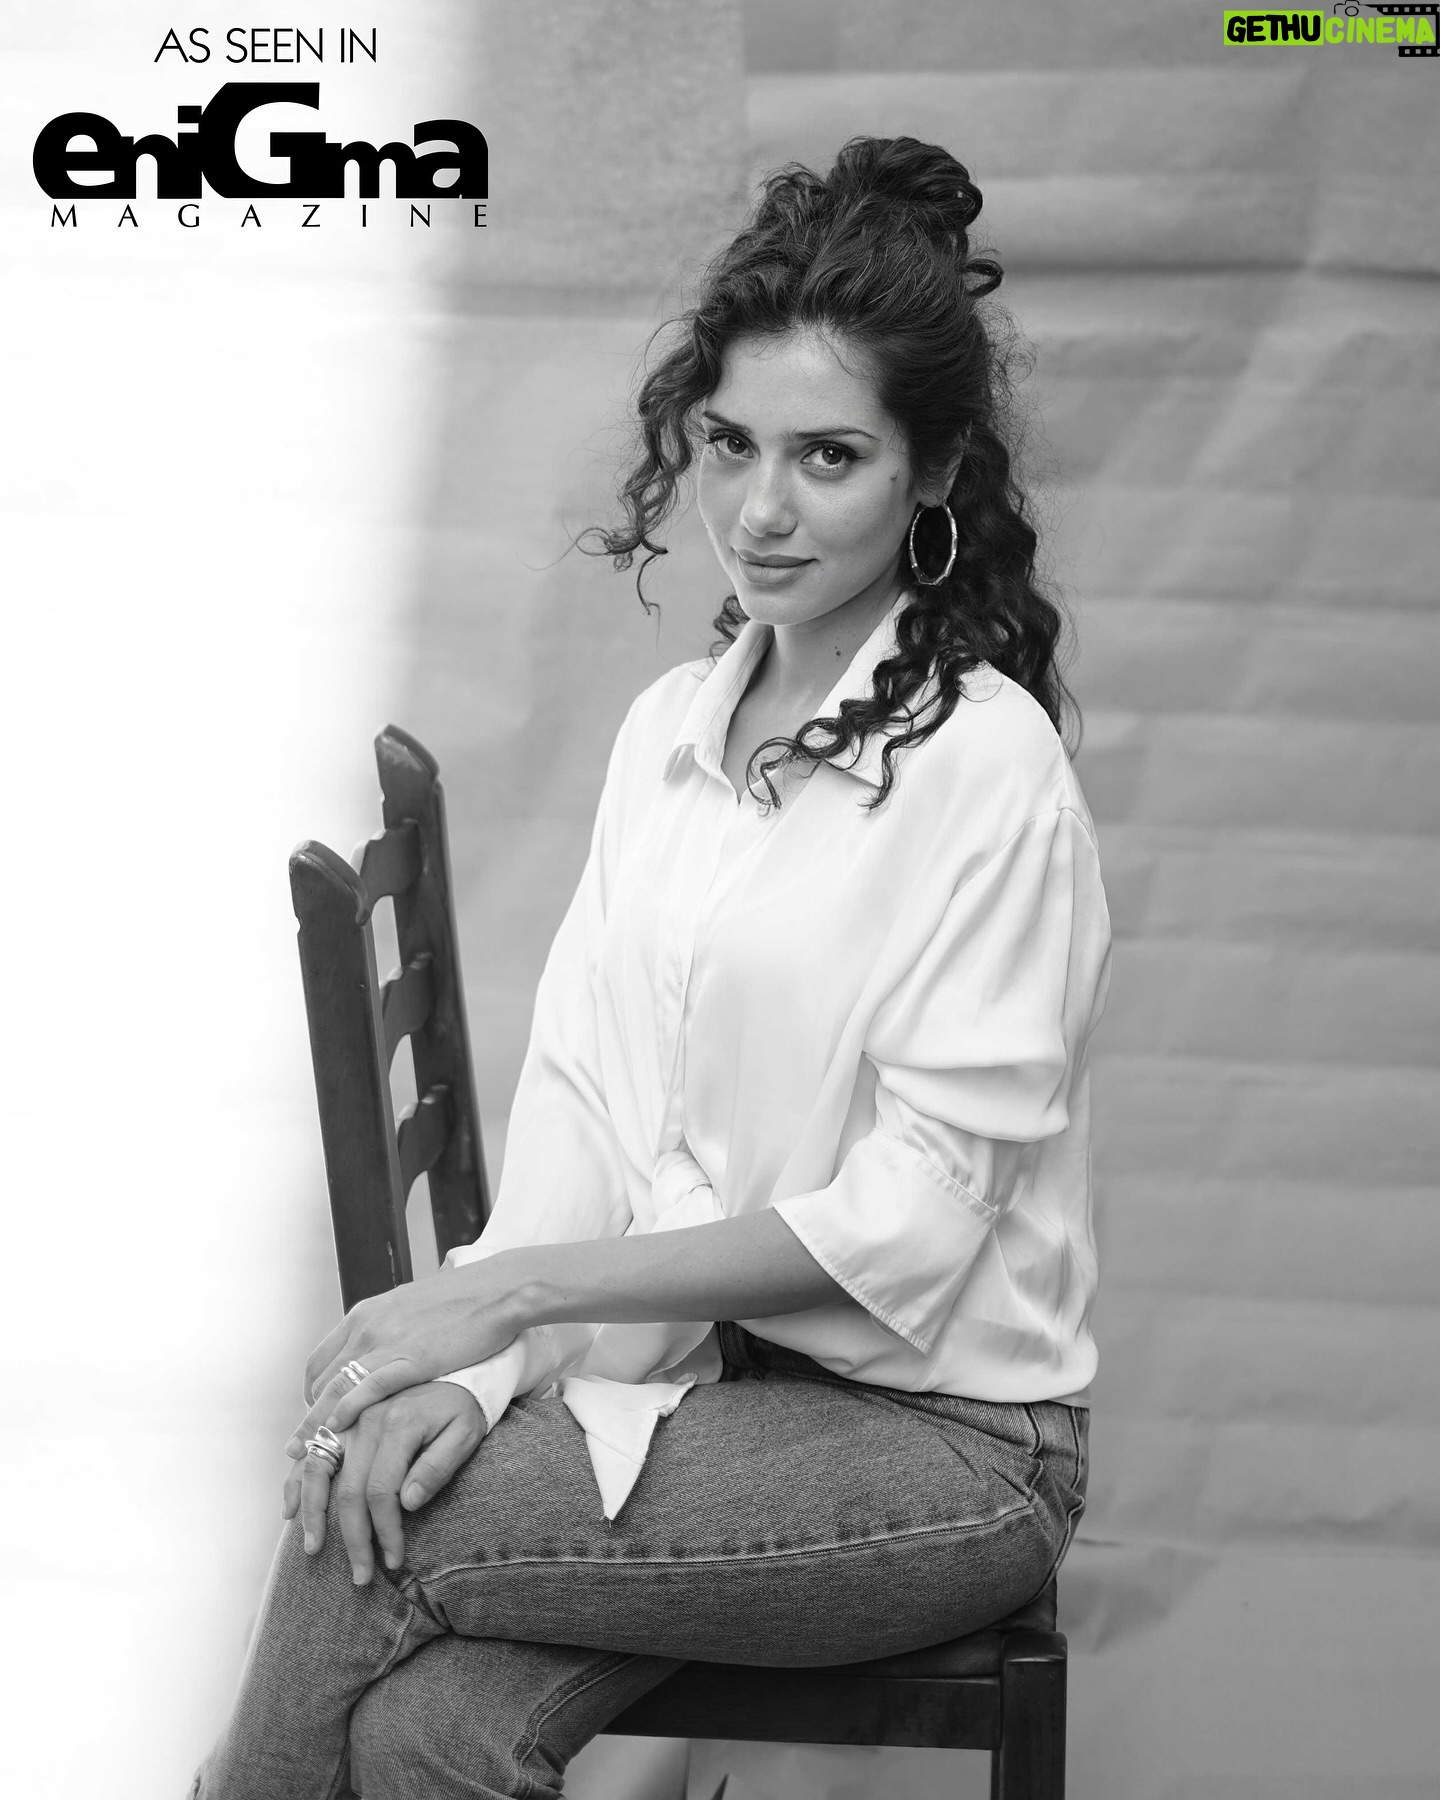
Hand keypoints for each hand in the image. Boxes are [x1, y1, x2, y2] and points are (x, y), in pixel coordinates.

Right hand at [281, 1381, 487, 1582]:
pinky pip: (311, 1449)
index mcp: (399, 1423)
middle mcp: (366, 1417)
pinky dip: (297, 1479)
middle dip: (352, 1538)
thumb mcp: (465, 1433)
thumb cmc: (463, 1406)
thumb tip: (408, 1504)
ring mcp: (349, 1415)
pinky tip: (291, 1507)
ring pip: (317, 1468)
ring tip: (312, 1548)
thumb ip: (438, 1466)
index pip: (382, 1492)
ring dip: (311, 1512)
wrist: (457, 1366)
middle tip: (360, 1576)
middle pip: (348, 1488)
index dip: (385, 1531)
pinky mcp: (341, 1415)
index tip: (393, 1560)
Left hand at [286, 1257, 519, 1454]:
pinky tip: (338, 1429)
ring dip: (316, 1423)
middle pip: (322, 1378)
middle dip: (310, 1415)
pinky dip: (348, 1410)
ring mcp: (388, 1341)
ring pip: (336, 1387)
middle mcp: (368, 1327)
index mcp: (367, 1314)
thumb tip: (380, 1348)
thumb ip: (389, 1330)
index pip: (322, 1360)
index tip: (315, 1417)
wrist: (497, 1290)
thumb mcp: (411, 1309)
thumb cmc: (462, 1300)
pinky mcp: (412, 1357)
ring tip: (303, 1452)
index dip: (313, 1393)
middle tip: (303, 1445)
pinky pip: (369, 1387)